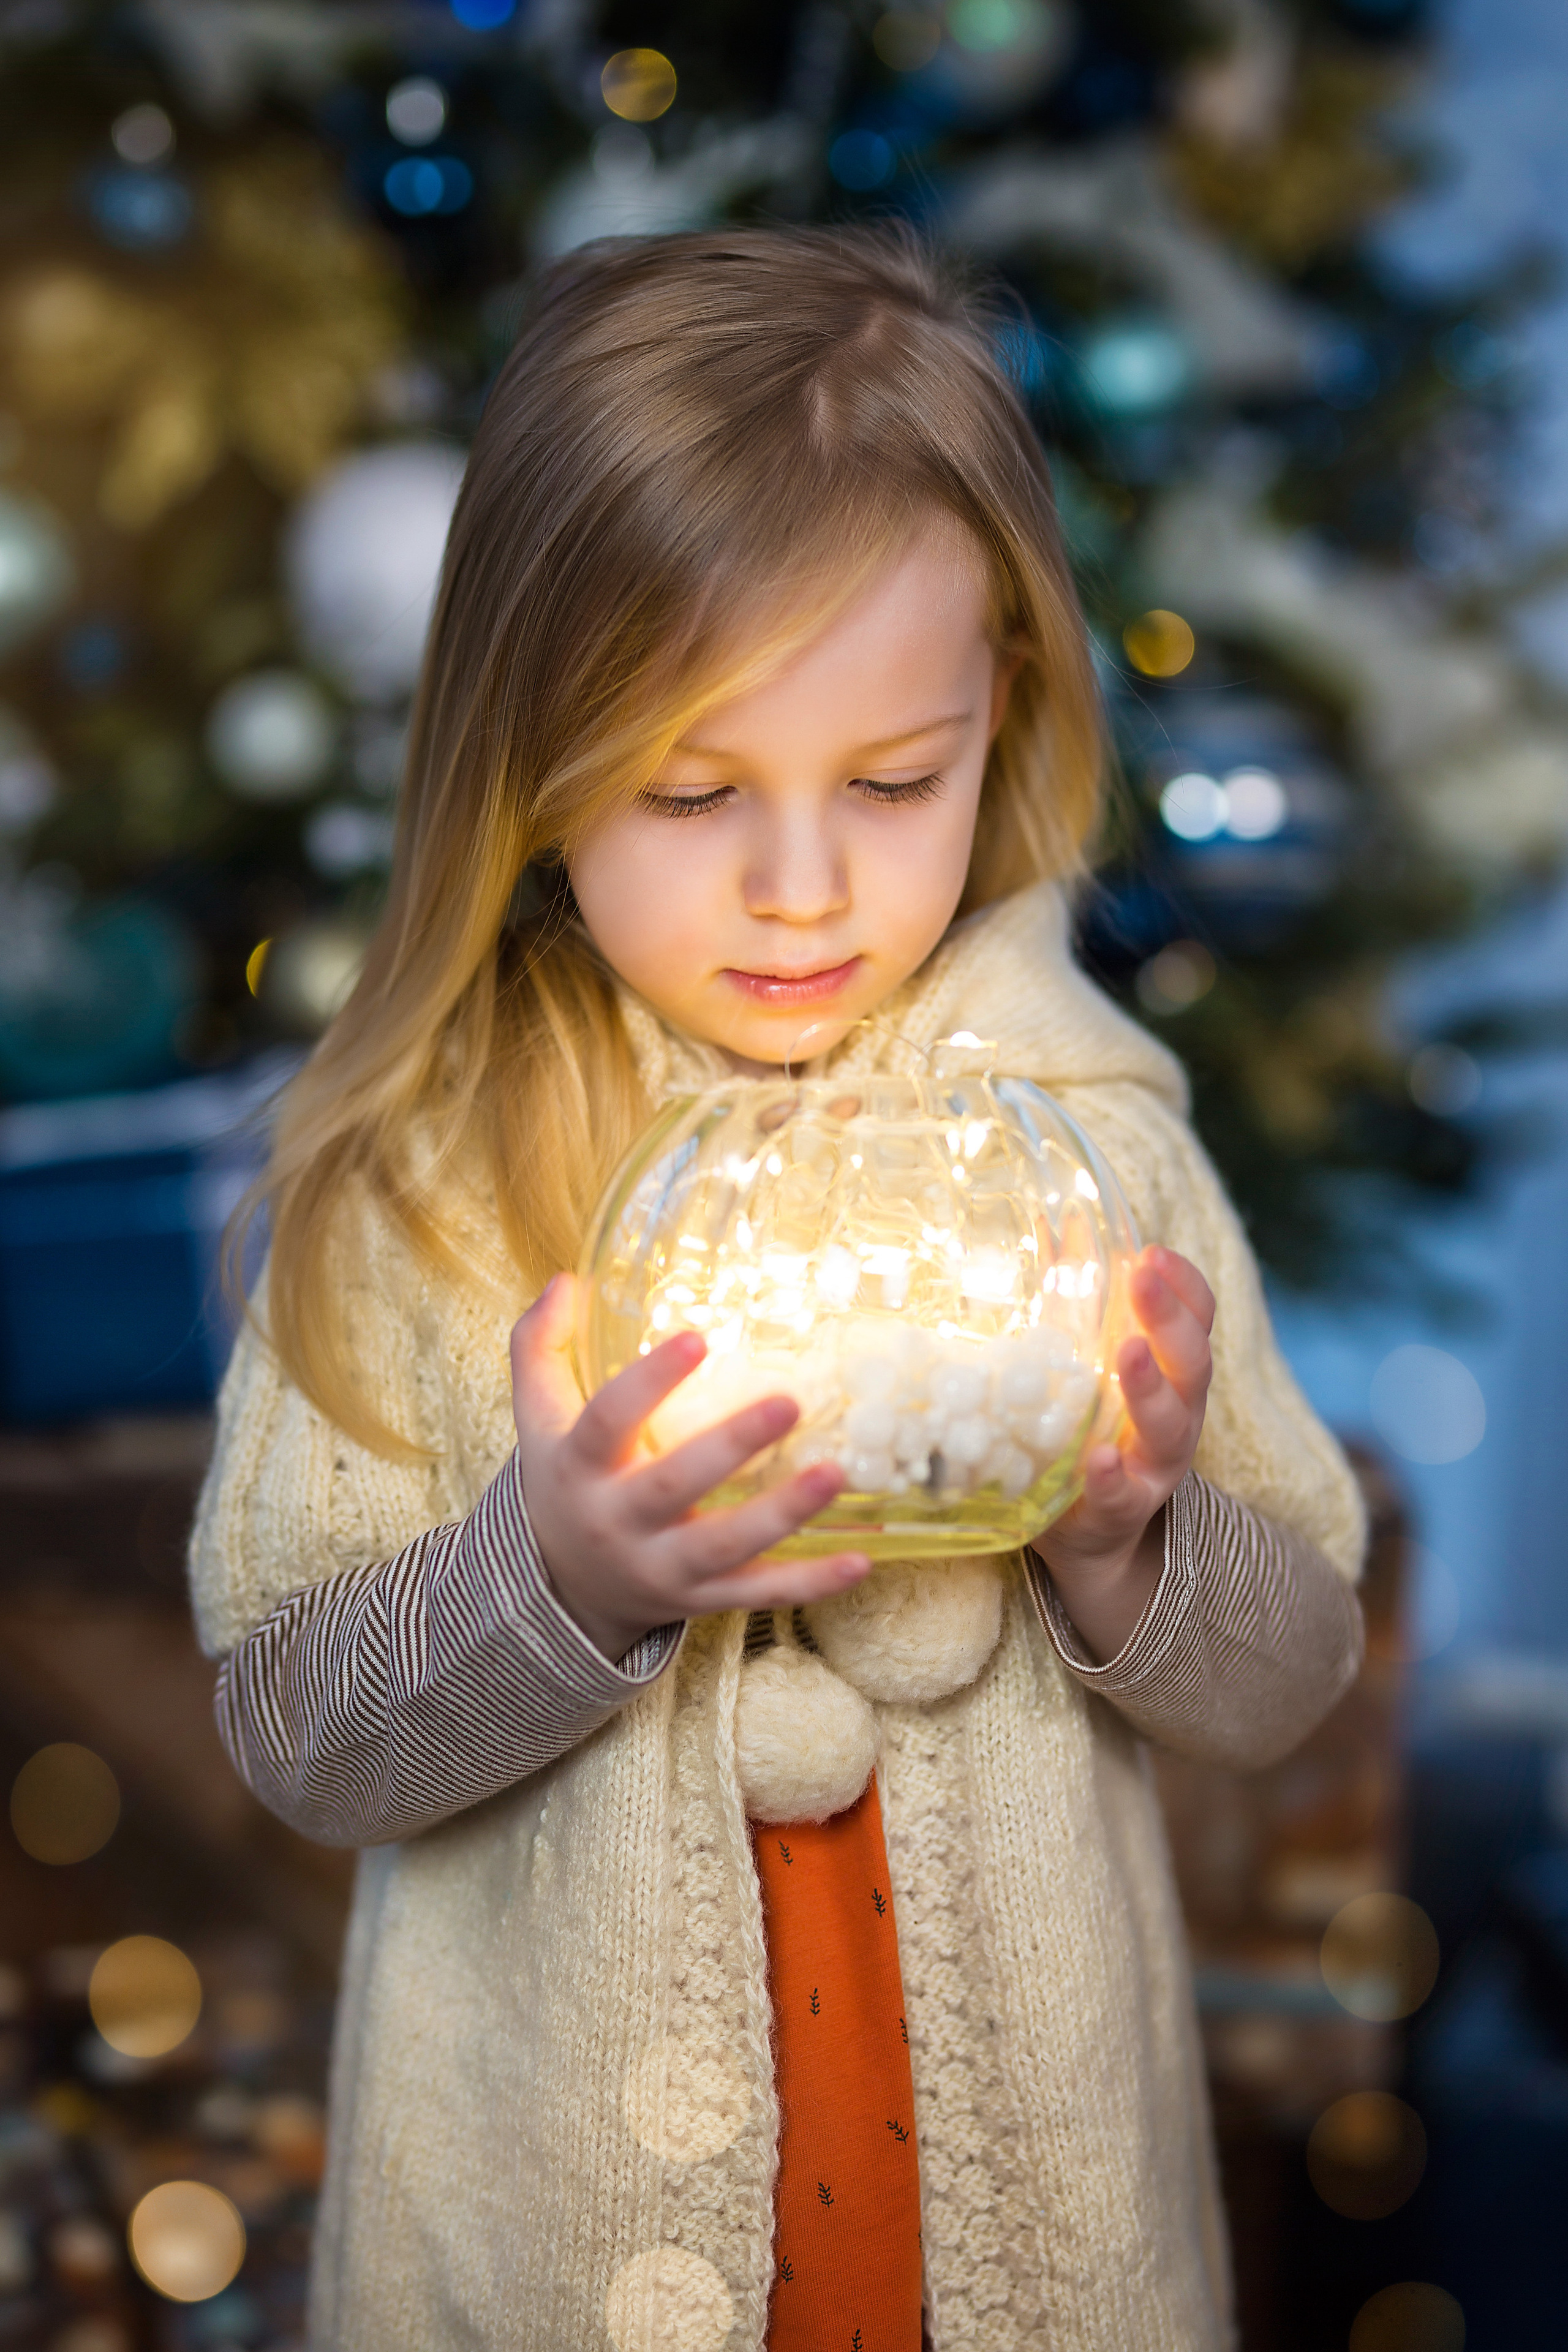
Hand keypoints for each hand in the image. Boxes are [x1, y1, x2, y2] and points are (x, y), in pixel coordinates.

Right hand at [510, 1274, 870, 1660]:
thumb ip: (540, 1346)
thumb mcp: (538, 1419)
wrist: (563, 1592)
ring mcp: (662, 1569)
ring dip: (784, 1514)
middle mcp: (618, 1523)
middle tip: (790, 1403)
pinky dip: (810, 1583)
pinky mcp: (700, 1600)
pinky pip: (758, 1594)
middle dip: (732, 1447)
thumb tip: (567, 1280)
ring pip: (725, 1547)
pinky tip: (859, 1561)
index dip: (649, 1382)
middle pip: (673, 1485)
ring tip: (837, 1473)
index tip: (697, 1338)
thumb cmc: (564, 1483)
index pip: (608, 1421)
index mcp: (580, 1468)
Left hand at [1029, 1245, 1213, 1662]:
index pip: (1198, 1319)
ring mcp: (1154, 1468)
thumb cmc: (1088, 1432)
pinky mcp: (1120, 1511)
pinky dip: (1111, 1475)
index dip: (1184, 1284)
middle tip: (1141, 1277)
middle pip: (1192, 1364)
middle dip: (1170, 1318)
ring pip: (1170, 1427)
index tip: (1154, 1250)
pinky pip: (1121, 1494)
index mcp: (1174, 1375)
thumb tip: (1050, 1235)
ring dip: (1150, 1387)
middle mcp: (1178, 1418)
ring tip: (1127, 1352)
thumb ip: (1079, 1314)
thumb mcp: (1089, 1370)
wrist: (1092, 1536)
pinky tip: (1098, 1457)